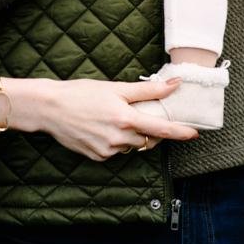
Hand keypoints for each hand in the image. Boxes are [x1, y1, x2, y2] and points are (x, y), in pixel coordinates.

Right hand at [38, 77, 198, 160]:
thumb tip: (174, 85)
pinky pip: (115, 151)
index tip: (194, 134)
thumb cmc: (81, 93)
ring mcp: (107, 150)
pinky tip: (101, 128)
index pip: (162, 129)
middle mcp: (119, 138)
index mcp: (126, 119)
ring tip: (112, 119)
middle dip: (149, 130)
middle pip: (147, 139)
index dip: (180, 132)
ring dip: (130, 136)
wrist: (50, 108)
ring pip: (131, 146)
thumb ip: (147, 90)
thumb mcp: (115, 88)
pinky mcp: (97, 157)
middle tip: (139, 116)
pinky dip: (115, 142)